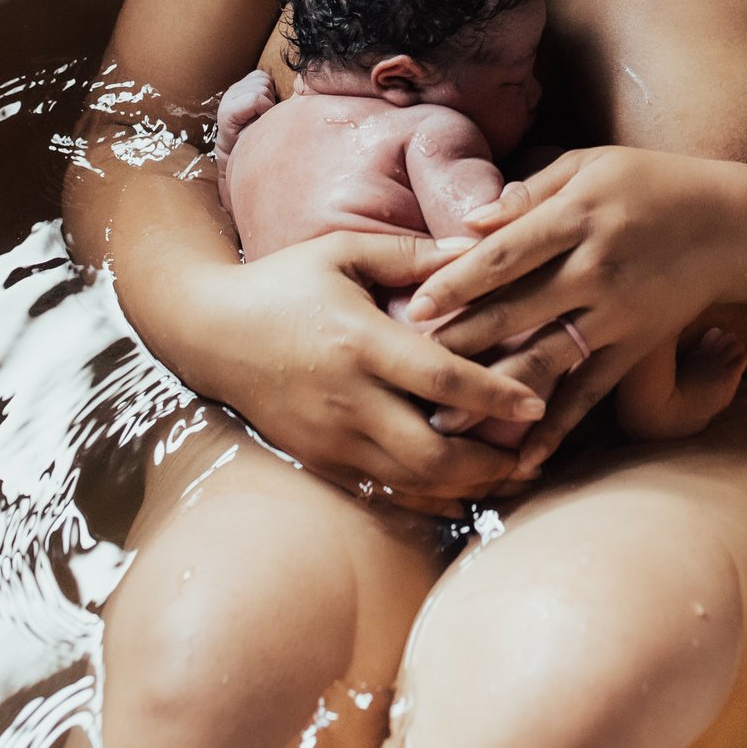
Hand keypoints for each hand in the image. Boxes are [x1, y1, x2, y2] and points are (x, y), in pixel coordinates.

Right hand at [180, 231, 544, 506]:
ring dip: (467, 484)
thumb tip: (476, 249)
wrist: (208, 331)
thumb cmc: (282, 282)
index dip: (496, 396)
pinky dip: (428, 498)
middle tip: (533, 453)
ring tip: (511, 474)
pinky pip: (383, 491)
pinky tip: (462, 491)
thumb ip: (411, 254)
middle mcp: (348, 399)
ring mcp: (330, 438)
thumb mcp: (343, 253)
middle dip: (490, 462)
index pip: (442, 380)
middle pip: (432, 451)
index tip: (538, 404)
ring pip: (412, 482)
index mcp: (360, 342)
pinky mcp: (319, 460)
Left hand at [403, 148, 746, 475]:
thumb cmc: (650, 184)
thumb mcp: (590, 166)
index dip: (458, 280)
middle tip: (406, 369)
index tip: (415, 306)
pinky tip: (523, 458)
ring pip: (546, 358)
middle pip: (516, 309)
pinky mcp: (635, 349)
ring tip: (444, 422)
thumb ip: (530, 194)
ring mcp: (617, 314)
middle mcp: (596, 268)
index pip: (506, 254)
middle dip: (458, 341)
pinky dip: (557, 427)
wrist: (729, 226)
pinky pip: (591, 393)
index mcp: (578, 217)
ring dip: (493, 391)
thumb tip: (471, 223)